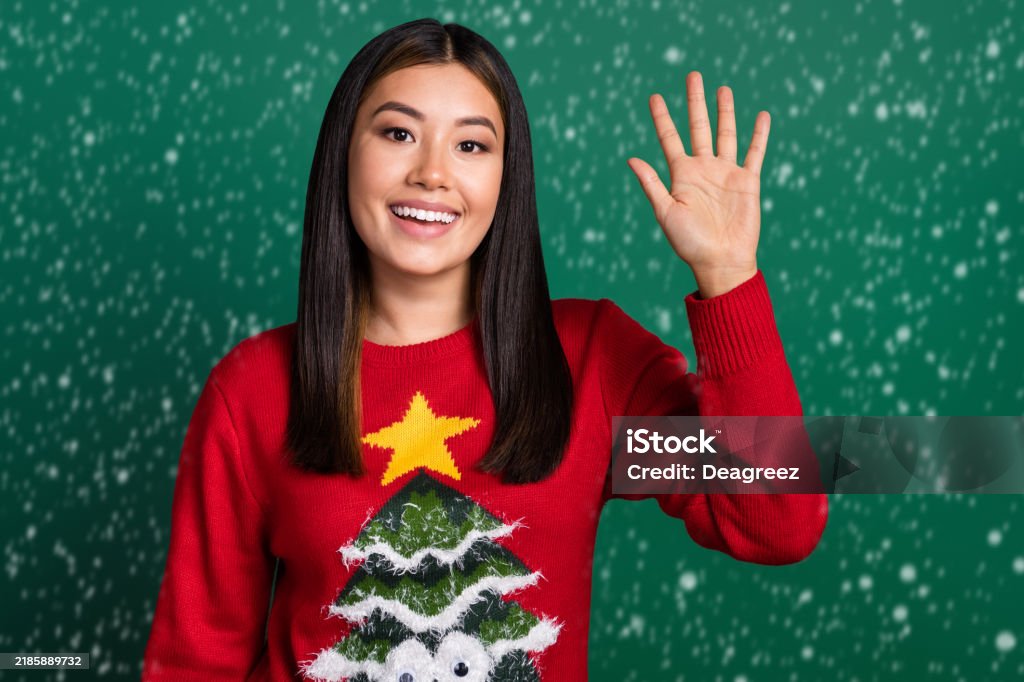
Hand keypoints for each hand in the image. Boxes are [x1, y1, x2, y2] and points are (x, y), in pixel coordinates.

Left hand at [627, 71, 768, 297]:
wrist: (721, 261)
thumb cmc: (690, 243)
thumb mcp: (666, 212)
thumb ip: (651, 184)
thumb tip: (631, 158)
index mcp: (681, 175)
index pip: (669, 138)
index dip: (662, 117)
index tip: (654, 97)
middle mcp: (703, 169)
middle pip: (699, 127)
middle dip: (695, 102)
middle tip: (693, 75)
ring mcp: (726, 173)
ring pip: (726, 133)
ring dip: (725, 111)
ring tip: (723, 89)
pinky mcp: (748, 181)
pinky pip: (754, 152)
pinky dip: (759, 134)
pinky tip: (761, 116)